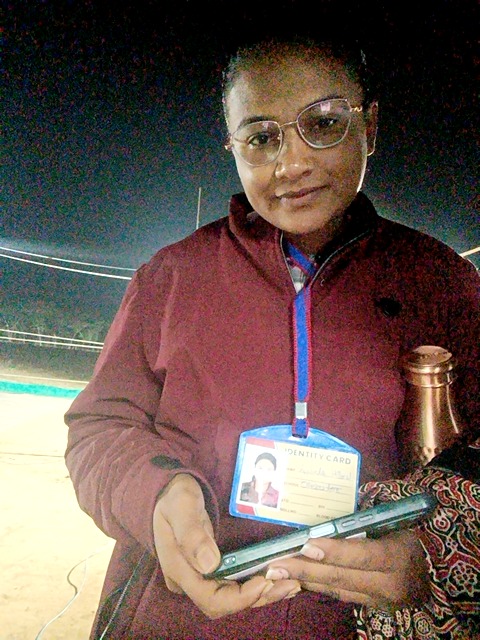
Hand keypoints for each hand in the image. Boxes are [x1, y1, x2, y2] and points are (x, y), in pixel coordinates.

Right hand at [153, 473, 300, 617]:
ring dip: (261, 594)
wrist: (167, 491)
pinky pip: (233, 586)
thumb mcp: (181, 506)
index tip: (264, 581)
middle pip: (224, 604)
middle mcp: (189, 580)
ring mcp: (199, 577)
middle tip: (289, 583)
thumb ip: (192, 533)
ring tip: (291, 584)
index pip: (211, 599)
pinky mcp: (209, 571)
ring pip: (232, 598)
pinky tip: (276, 578)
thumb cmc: (174, 497)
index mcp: (179, 569)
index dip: (240, 598)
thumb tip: (210, 564)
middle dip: (257, 597)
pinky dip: (255, 586)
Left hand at [264, 529, 429, 609]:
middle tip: (275, 563)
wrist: (438, 572)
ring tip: (277, 571)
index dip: (333, 551)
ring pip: (336, 589)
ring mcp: (380, 600)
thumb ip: (368, 516)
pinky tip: (297, 578)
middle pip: (341, 577)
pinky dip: (318, 585)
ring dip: (304, 580)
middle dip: (305, 570)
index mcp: (398, 556)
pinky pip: (341, 594)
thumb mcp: (398, 522)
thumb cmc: (414, 534)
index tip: (306, 545)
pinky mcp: (373, 607)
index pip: (362, 555)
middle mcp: (389, 584)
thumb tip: (333, 503)